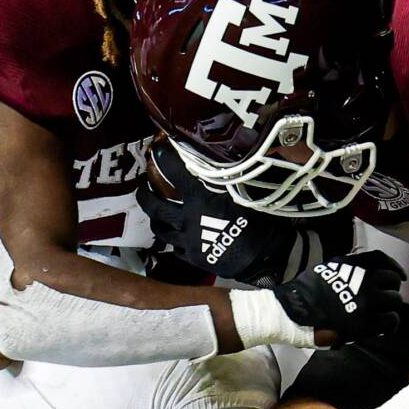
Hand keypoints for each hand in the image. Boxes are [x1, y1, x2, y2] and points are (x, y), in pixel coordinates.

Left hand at [141, 141, 350, 285]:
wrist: (265, 258)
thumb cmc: (259, 222)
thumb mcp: (245, 193)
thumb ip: (229, 177)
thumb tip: (232, 152)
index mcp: (200, 198)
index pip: (174, 171)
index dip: (163, 157)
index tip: (156, 149)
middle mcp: (187, 219)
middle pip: (154, 205)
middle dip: (144, 194)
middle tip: (143, 187)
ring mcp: (187, 241)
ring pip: (160, 229)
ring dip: (155, 219)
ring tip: (155, 214)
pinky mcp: (193, 258)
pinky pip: (175, 248)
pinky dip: (174, 241)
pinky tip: (177, 237)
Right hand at [271, 251, 406, 344]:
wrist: (292, 314)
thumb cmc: (305, 294)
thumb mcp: (327, 270)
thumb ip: (347, 269)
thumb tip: (364, 274)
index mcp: (351, 265)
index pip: (381, 259)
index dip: (394, 267)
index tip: (400, 275)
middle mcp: (362, 280)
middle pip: (391, 280)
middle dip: (391, 289)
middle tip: (385, 300)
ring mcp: (366, 301)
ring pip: (395, 300)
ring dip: (391, 307)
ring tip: (384, 314)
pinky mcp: (366, 322)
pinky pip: (391, 320)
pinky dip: (391, 323)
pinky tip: (386, 327)